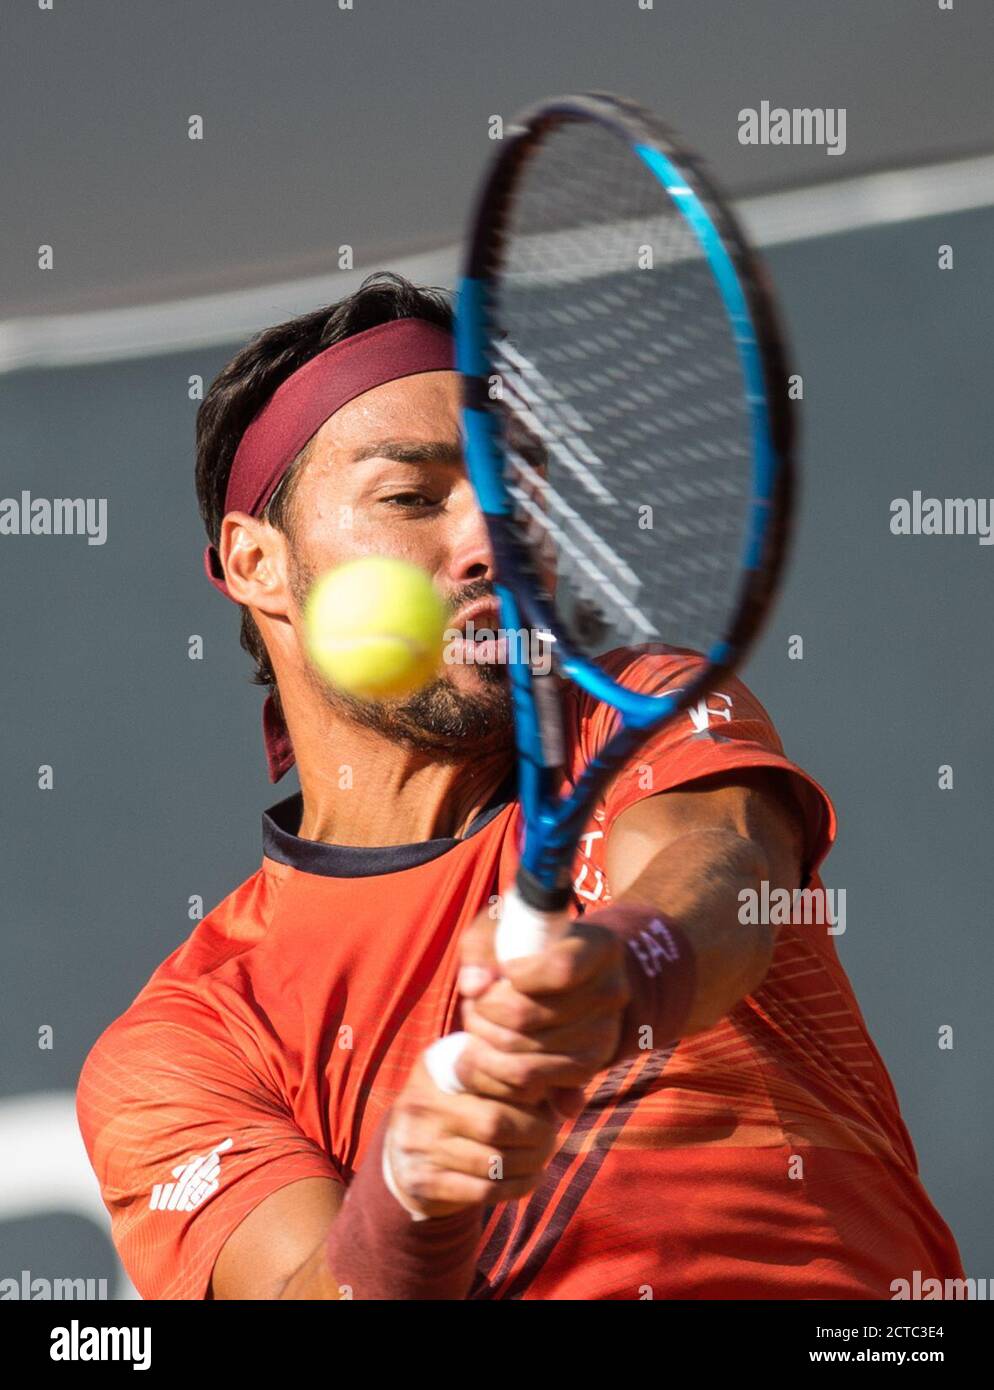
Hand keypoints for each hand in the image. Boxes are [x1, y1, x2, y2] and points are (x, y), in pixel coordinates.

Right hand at [385, 1052, 559, 1219]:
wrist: (405, 1151)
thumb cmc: (460, 1106)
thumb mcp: (479, 1081)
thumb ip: (525, 1081)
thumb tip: (574, 1103)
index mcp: (437, 1066)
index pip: (493, 1074)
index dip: (528, 1089)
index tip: (545, 1100)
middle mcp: (421, 1103)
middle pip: (496, 1122)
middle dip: (535, 1134)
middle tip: (552, 1135)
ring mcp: (417, 1145)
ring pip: (492, 1161)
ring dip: (530, 1163)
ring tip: (543, 1156)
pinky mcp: (423, 1182)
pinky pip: (483, 1190)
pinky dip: (516, 1188)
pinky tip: (530, 1178)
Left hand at [448, 906, 630, 1112]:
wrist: (562, 978)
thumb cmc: (526, 945)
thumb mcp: (503, 929)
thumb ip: (482, 947)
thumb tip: (474, 986)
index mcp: (600, 946)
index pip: (560, 969)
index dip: (517, 976)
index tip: (501, 972)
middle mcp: (611, 991)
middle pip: (530, 1016)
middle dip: (483, 1013)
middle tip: (472, 1005)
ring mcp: (604, 1034)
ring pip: (526, 1059)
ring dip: (484, 1046)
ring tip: (476, 1026)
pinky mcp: (589, 1067)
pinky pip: (531, 1083)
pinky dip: (496, 1073)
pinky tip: (487, 1053)